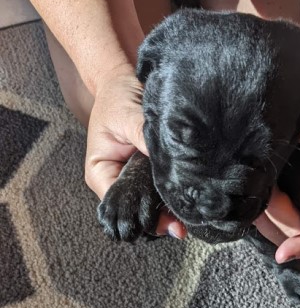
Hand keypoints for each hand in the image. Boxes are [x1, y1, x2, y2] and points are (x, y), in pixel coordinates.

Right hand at [84, 66, 186, 238]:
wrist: (123, 80)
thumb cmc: (117, 97)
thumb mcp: (128, 116)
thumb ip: (145, 138)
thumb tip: (170, 161)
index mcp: (101, 171)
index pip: (117, 204)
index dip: (141, 216)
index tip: (165, 222)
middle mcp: (116, 177)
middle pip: (135, 208)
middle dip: (158, 219)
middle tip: (182, 226)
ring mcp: (133, 174)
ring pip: (149, 200)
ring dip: (168, 208)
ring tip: (189, 219)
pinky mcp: (148, 166)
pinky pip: (160, 185)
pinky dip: (173, 193)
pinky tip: (189, 200)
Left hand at [255, 72, 299, 262]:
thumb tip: (290, 130)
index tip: (284, 253)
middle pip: (297, 231)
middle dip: (275, 221)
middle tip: (256, 196)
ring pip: (279, 222)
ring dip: (263, 214)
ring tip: (249, 191)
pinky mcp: (285, 187)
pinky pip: (270, 206)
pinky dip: (258, 204)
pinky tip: (246, 192)